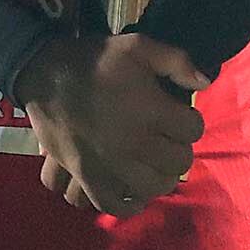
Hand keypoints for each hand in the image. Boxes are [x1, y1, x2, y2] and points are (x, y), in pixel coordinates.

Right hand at [14, 34, 212, 218]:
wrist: (45, 74)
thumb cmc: (95, 59)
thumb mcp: (139, 45)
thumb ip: (177, 61)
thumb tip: (204, 83)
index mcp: (151, 111)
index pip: (193, 129)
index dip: (192, 121)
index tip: (181, 115)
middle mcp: (135, 143)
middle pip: (178, 162)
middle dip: (180, 149)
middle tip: (169, 140)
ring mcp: (110, 164)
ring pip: (152, 187)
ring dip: (160, 177)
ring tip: (155, 165)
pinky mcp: (86, 176)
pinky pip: (112, 204)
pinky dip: (127, 204)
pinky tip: (133, 193)